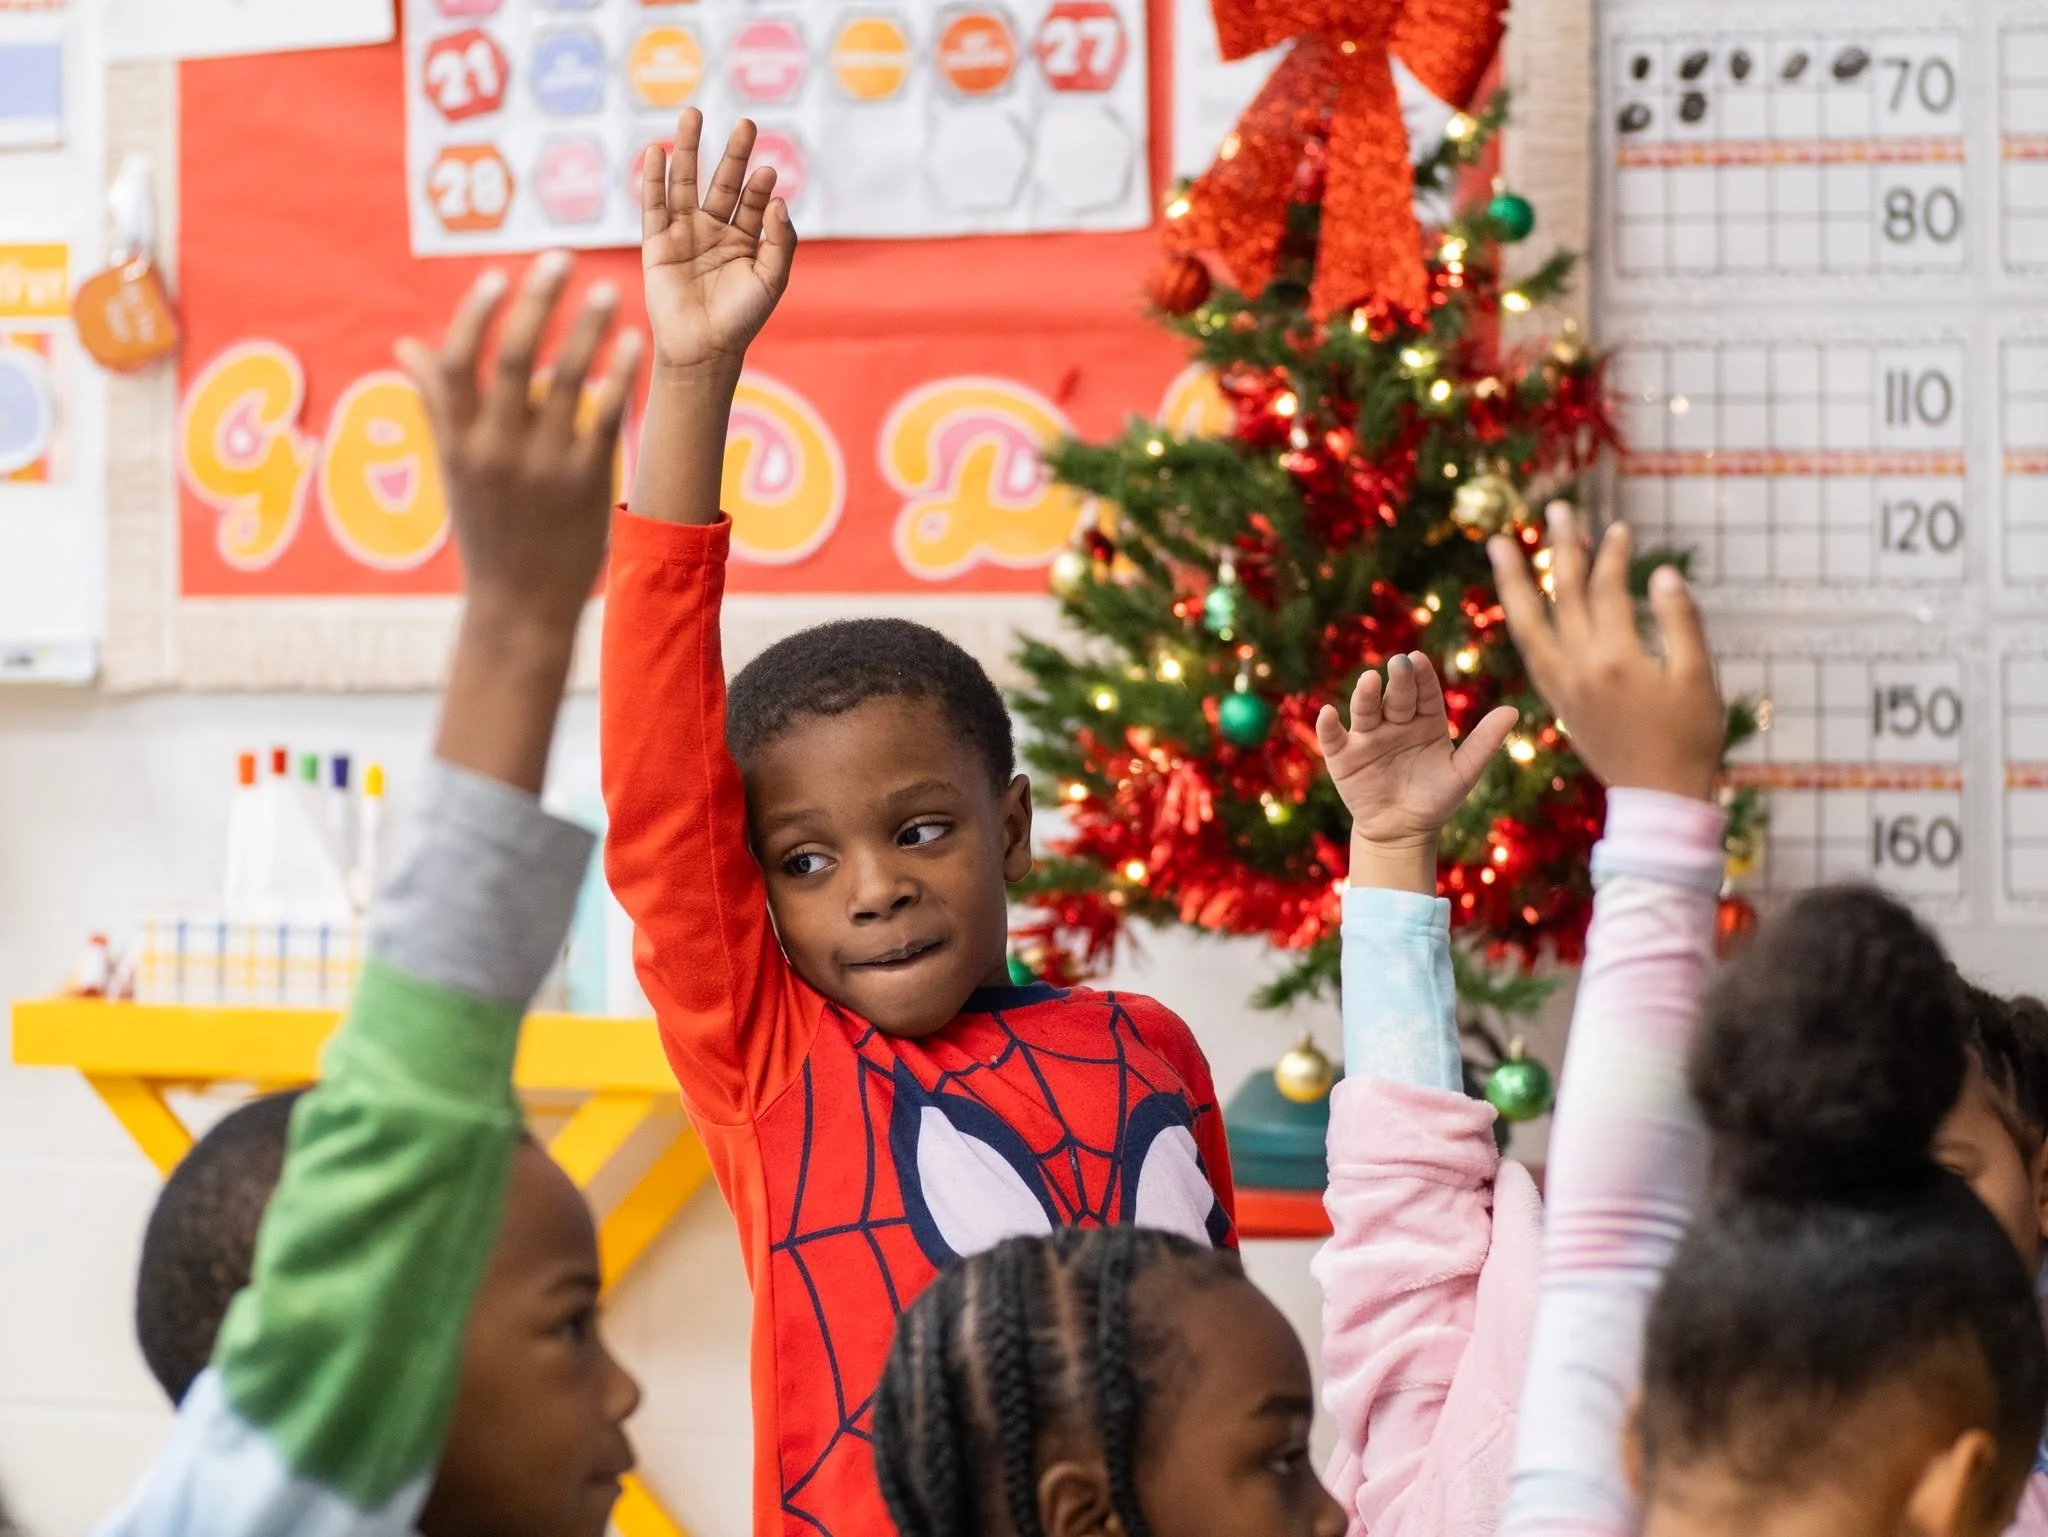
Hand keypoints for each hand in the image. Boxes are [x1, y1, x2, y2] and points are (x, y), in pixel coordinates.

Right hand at [398, 251, 639, 792]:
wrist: (517, 605)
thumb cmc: (487, 528)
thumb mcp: (452, 468)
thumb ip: (435, 403)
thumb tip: (409, 344)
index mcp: (456, 440)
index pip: (457, 360)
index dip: (477, 312)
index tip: (500, 273)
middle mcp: (493, 447)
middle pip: (511, 356)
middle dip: (537, 300)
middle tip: (562, 257)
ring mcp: (539, 466)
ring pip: (564, 379)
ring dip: (587, 328)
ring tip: (611, 291)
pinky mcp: (583, 483)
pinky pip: (605, 417)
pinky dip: (620, 376)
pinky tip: (636, 345)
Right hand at [640, 109, 795, 378]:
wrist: (703, 350)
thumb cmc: (741, 319)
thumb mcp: (772, 279)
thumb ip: (780, 240)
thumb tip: (778, 200)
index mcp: (745, 239)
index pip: (753, 201)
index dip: (759, 185)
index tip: (767, 170)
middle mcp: (714, 231)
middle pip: (723, 182)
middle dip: (732, 153)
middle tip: (745, 123)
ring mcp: (685, 234)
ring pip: (685, 184)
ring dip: (688, 150)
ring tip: (692, 116)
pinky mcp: (657, 244)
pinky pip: (653, 206)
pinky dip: (653, 179)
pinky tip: (655, 152)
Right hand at [1316, 651, 1516, 891]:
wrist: (1403, 833)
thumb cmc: (1435, 800)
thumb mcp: (1463, 772)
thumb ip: (1485, 742)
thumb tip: (1513, 711)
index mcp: (1425, 721)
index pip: (1424, 693)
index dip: (1422, 677)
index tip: (1419, 659)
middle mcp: (1395, 723)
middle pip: (1396, 697)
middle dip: (1397, 680)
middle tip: (1398, 665)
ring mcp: (1368, 738)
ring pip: (1365, 711)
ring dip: (1365, 695)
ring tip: (1370, 681)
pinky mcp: (1344, 757)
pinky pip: (1334, 739)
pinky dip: (1328, 726)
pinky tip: (1329, 713)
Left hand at [1488, 506, 1723, 800]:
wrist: (1659, 799)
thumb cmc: (1691, 739)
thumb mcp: (1698, 678)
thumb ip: (1680, 622)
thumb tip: (1662, 573)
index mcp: (1616, 658)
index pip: (1606, 591)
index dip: (1613, 555)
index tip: (1619, 527)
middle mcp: (1578, 668)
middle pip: (1564, 595)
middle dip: (1561, 549)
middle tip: (1555, 508)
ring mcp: (1561, 685)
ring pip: (1529, 622)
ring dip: (1516, 581)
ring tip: (1499, 546)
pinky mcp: (1556, 701)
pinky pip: (1531, 650)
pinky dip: (1524, 620)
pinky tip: (1521, 602)